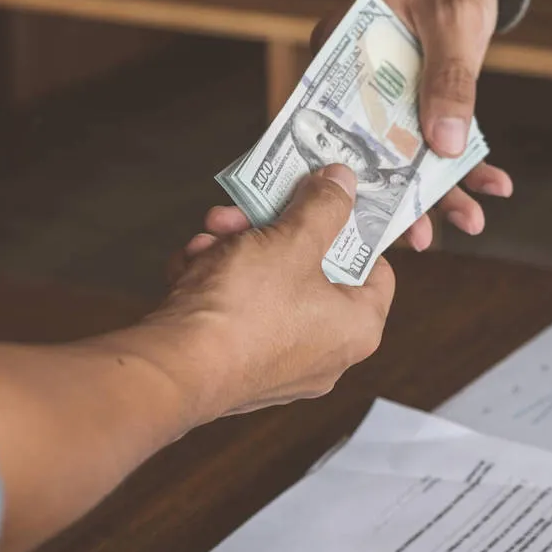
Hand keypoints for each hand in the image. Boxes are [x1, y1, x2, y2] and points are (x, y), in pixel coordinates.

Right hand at [148, 165, 395, 421]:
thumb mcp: (293, 239)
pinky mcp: (237, 369)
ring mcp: (279, 365)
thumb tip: (345, 181)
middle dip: (272, 231)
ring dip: (235, 251)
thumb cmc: (247, 306)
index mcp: (357, 328)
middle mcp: (326, 354)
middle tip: (247, 209)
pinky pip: (237, 313)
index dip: (353, 230)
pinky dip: (215, 284)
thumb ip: (325, 206)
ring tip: (209, 237)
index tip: (325, 202)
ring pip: (266, 287)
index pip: (377, 271)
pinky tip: (190, 267)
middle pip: (311, 272)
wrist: (174, 367)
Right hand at [310, 0, 513, 248]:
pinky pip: (437, 141)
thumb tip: (444, 146)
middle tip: (421, 238)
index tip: (365, 214)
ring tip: (472, 221)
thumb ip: (448, 80)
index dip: (345, 173)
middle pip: (368, 149)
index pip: (330, 122)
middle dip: (399, 198)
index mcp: (337, 53)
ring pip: (406, 155)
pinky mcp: (418, 102)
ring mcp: (385, 96)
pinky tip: (496, 186)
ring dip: (439, 191)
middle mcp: (354, 83)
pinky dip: (467, 164)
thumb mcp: (452, 22)